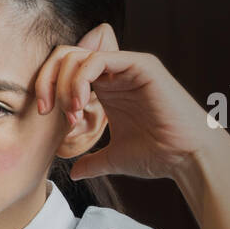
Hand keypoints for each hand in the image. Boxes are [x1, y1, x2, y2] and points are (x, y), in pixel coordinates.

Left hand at [33, 22, 229, 182]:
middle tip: (45, 109)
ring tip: (70, 113)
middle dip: (47, 80)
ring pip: (78, 56)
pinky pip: (99, 60)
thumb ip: (93, 161)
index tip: (42, 113)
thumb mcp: (115, 158)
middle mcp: (116, 72)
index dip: (47, 86)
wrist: (186, 158)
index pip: (65, 70)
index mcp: (107, 88)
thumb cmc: (158, 156)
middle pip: (66, 56)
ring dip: (64, 83)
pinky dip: (81, 80)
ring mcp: (127, 66)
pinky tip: (80, 104)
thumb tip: (74, 172)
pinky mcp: (140, 65)